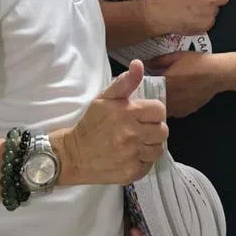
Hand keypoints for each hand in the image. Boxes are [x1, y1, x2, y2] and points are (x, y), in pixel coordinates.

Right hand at [57, 60, 168, 185]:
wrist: (73, 155)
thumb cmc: (91, 124)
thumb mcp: (105, 99)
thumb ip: (125, 82)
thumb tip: (138, 64)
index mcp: (127, 113)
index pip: (159, 110)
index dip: (153, 112)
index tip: (144, 116)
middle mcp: (132, 134)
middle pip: (163, 131)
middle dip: (154, 129)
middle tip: (141, 130)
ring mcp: (132, 155)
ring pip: (158, 149)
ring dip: (150, 145)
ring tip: (137, 143)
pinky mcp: (131, 172)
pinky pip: (149, 164)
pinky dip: (142, 160)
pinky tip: (131, 156)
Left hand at [147, 51, 226, 117]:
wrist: (217, 74)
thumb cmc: (197, 62)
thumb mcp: (176, 56)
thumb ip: (159, 60)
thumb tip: (145, 64)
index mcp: (165, 82)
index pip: (146, 88)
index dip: (142, 87)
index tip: (140, 85)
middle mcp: (169, 97)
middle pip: (152, 101)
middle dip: (150, 97)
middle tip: (150, 92)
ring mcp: (178, 107)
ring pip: (162, 109)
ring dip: (161, 103)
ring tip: (162, 96)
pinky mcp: (186, 112)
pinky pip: (173, 112)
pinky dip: (172, 107)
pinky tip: (175, 100)